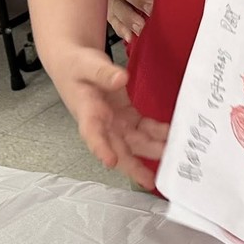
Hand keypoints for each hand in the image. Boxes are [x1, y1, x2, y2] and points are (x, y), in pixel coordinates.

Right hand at [49, 45, 168, 189]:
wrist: (74, 63)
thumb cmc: (76, 66)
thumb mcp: (87, 64)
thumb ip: (103, 72)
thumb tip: (121, 79)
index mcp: (87, 111)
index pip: (92, 133)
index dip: (101, 148)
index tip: (110, 162)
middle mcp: (100, 122)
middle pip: (117, 147)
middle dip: (134, 165)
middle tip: (150, 179)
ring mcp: (113, 120)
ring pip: (132, 141)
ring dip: (149, 150)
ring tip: (170, 157)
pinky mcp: (124, 114)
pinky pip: (140, 128)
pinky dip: (154, 133)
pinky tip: (168, 135)